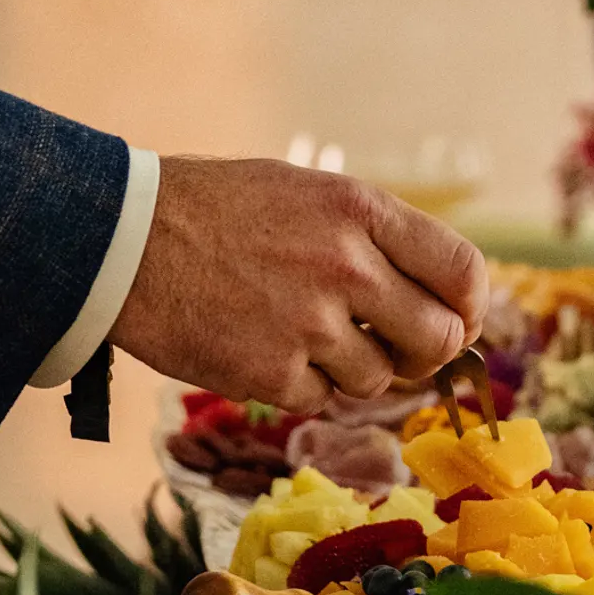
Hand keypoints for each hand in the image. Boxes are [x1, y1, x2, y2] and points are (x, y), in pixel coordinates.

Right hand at [111, 155, 486, 412]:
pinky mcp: (272, 374)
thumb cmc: (213, 210)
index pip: (462, 270)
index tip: (458, 320)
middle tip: (396, 348)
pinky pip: (323, 400)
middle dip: (424, 353)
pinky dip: (304, 388)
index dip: (472, 307)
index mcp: (359, 209)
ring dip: (356, 371)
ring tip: (308, 338)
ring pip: (380, 379)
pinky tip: (266, 350)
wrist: (121, 238)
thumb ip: (371, 236)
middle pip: (439, 338)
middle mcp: (346, 265)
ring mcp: (310, 323)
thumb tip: (437, 294)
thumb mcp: (304, 193)